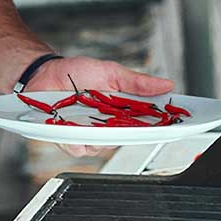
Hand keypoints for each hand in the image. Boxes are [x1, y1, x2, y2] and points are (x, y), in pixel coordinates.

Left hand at [27, 56, 174, 158]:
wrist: (44, 73)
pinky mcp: (68, 139)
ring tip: (93, 120)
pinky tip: (73, 128)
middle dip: (131, 133)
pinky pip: (77, 148)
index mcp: (121, 111)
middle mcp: (107, 126)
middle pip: (127, 139)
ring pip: (102, 147)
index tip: (175, 124)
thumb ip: (136, 82)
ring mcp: (88, 134)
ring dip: (99, 135)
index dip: (162, 126)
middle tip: (131, 122)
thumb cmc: (76, 72)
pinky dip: (76, 139)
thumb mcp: (110, 72)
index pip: (147, 123)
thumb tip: (166, 84)